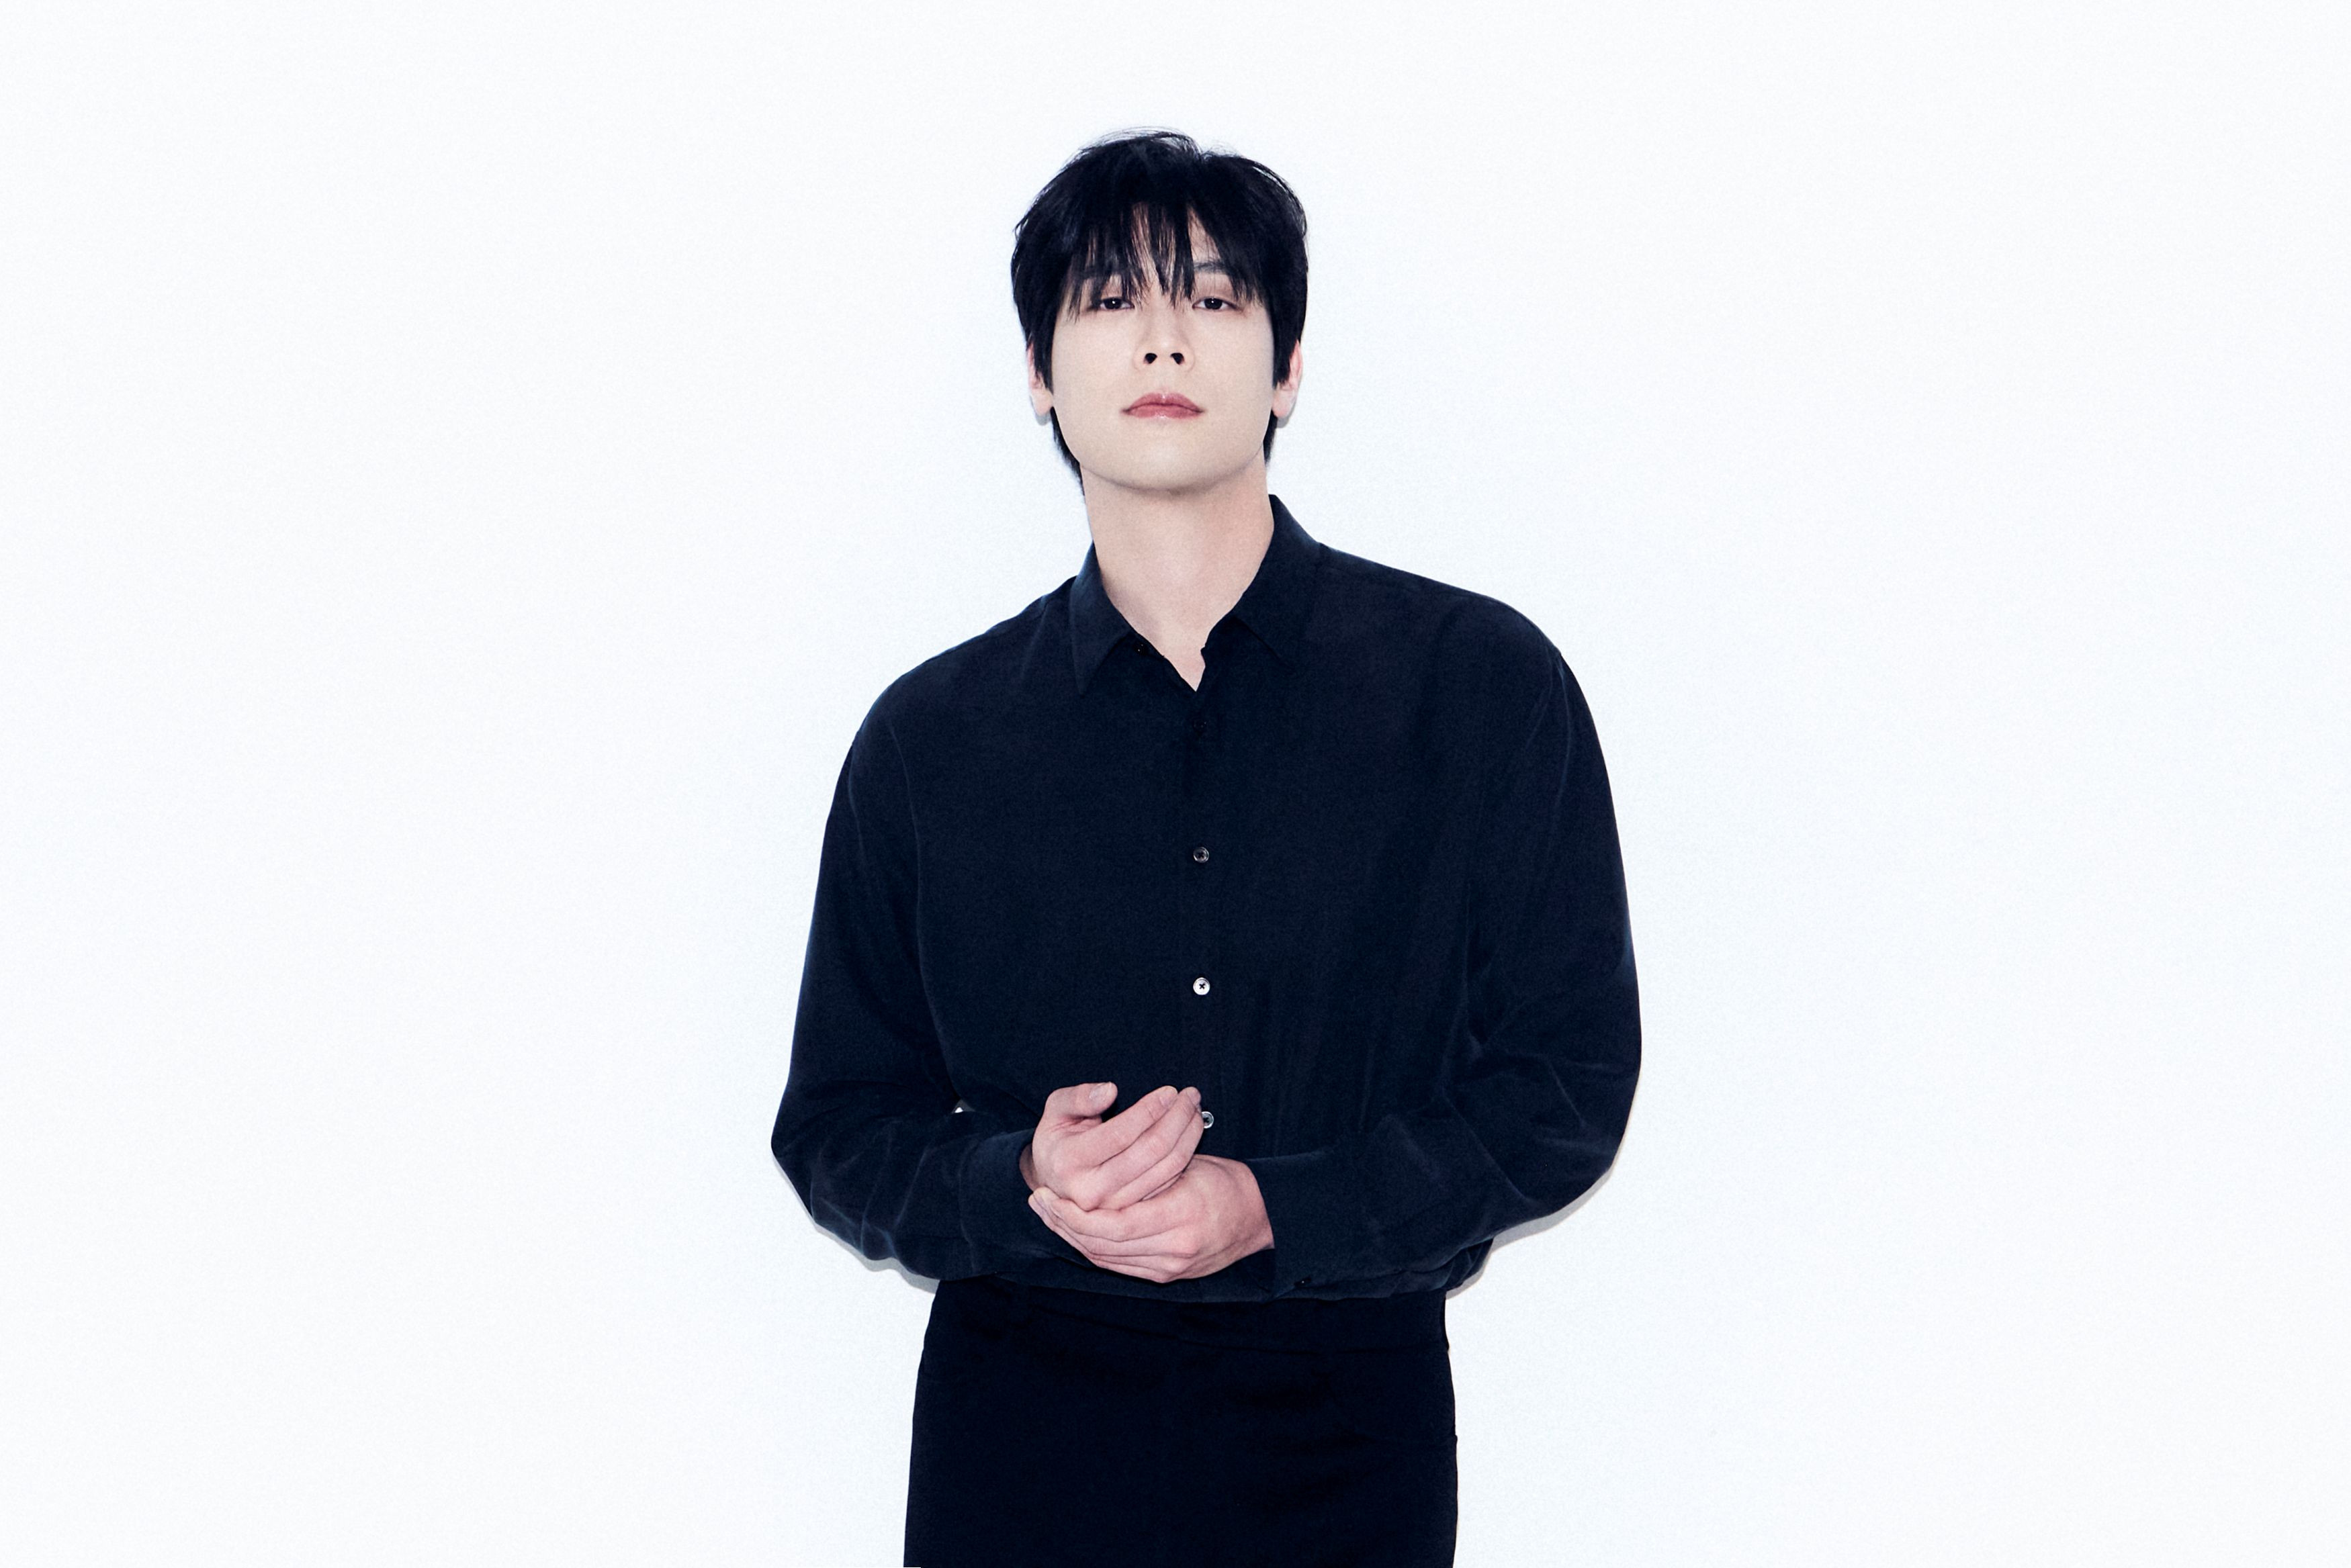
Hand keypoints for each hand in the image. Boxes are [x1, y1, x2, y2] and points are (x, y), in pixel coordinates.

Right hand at [1020, 1082, 1204, 1211]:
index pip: (1120, 1134)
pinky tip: (1189, 1132)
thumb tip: (1110, 1091)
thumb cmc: (1059, 1136)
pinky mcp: (1133, 1213)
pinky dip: (1185, 1155)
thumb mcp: (1056, 1109)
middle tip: (1191, 1095)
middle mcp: (1091, 1191)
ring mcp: (1114, 1207)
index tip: (1170, 1091)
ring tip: (1194, 1109)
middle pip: (1150, 1151)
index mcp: (1069, 1162)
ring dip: (1187, 1135)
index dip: (1149, 1110)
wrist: (1054, 1179)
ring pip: (1166, 1168)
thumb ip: (1078, 1097)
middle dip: (1177, 1118)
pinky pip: (1169, 1182)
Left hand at [1029, 1154, 1273, 1283]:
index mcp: (1179, 1218)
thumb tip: (1096, 1184)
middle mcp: (1173, 1250)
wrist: (1259, 1216)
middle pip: (1100, 1246)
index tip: (1047, 1194)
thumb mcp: (1186, 1165)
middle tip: (1037, 1201)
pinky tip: (1076, 1231)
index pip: (1109, 1226)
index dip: (1071, 1214)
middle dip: (1062, 1225)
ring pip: (1105, 1259)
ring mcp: (1170, 1268)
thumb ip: (1144, 1178)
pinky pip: (1120, 1266)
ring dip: (1072, 1237)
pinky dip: (1094, 1248)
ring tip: (1049, 1213)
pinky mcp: (1168, 1276)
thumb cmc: (1224, 1181)